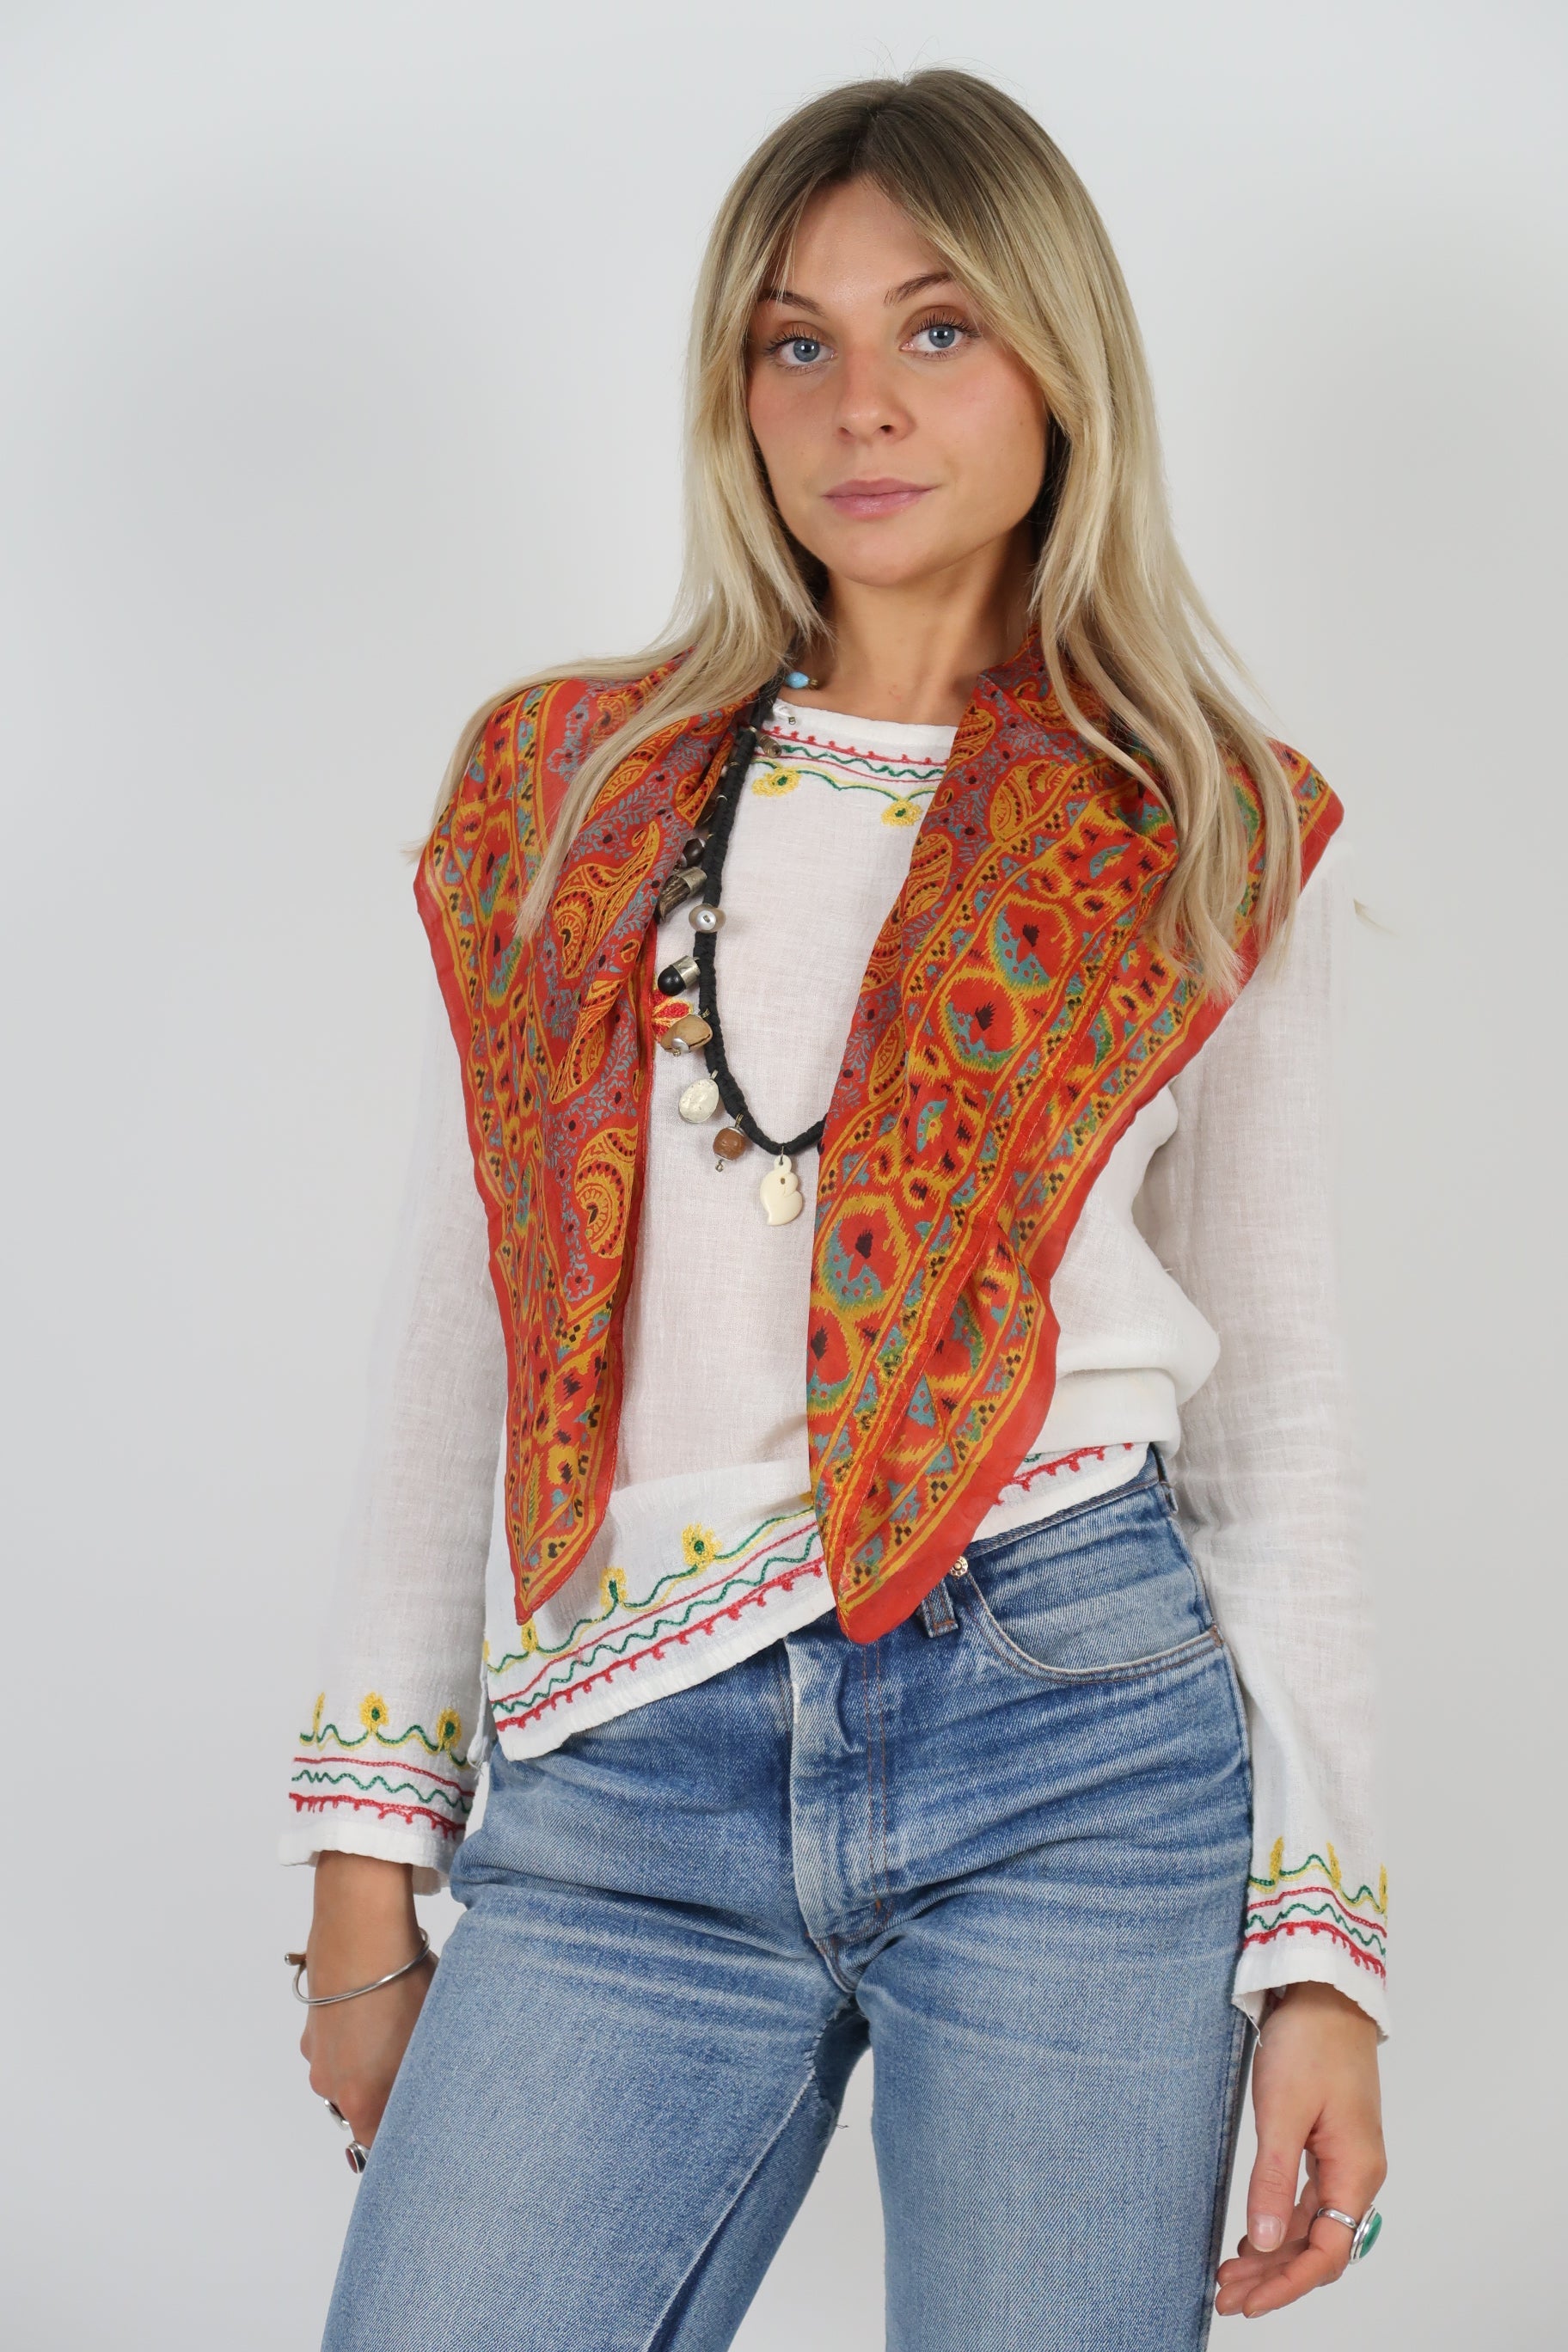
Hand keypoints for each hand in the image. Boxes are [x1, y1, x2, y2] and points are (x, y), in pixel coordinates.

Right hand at [298, 1852, 435, 2150]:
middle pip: (364, 2109)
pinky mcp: (310, 2025)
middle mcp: (331, 2085)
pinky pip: (337, 2044)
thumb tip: (444, 2103)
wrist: (361, 1925)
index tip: (425, 2127)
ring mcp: (316, 2053)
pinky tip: (378, 2005)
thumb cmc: (405, 1981)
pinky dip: (356, 2035)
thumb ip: (431, 2081)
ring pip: (350, 2074)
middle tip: (420, 2063)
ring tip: (400, 2024)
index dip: (405, 2140)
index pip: (380, 2147)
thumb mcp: (432, 2036)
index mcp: (363, 2099)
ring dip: (373, 2062)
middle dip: (392, 2094)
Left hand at [1215, 1981, 1384, 2319]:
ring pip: (1311, 2226)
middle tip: (1226, 2295)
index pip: (1328, 2253)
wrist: (1325, 1991)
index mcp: (1355, 2173)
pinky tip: (1254, 2236)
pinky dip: (1280, 2222)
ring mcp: (1344, 2159)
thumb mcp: (1281, 2111)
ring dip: (1273, 2253)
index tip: (1248, 2301)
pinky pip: (1308, 2201)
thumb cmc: (1309, 2042)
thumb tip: (1266, 2240)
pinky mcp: (1328, 2143)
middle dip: (1274, 2277)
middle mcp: (1356, 2174)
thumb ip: (1272, 2179)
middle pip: (1318, 2247)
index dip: (1287, 2285)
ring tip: (1231, 2274)